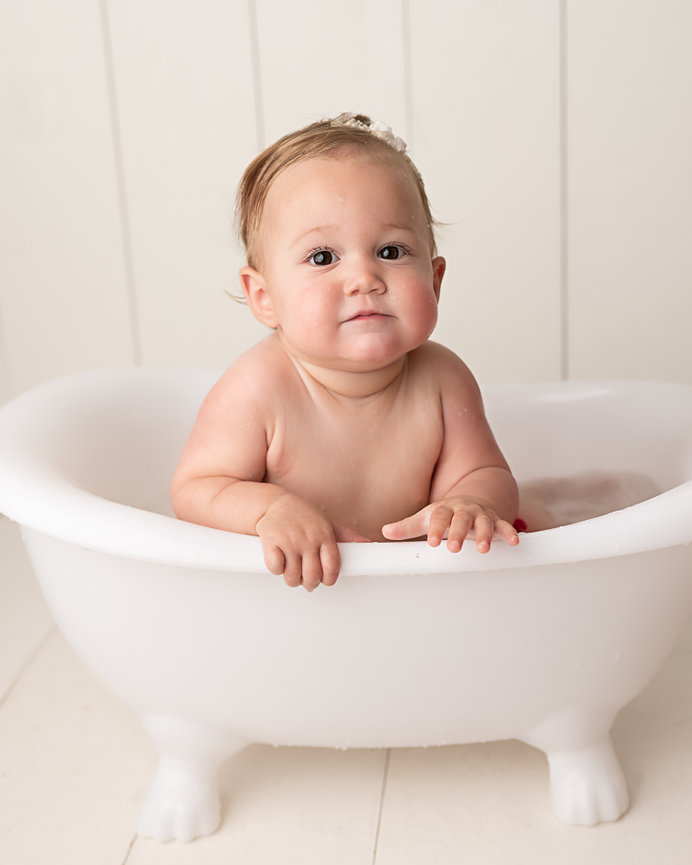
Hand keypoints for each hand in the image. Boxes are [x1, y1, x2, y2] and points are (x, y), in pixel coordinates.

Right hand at [256, 494, 340, 590]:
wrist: (274, 503)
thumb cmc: (303, 515)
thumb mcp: (327, 523)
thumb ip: (346, 536)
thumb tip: (367, 543)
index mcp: (324, 535)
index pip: (332, 566)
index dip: (329, 578)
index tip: (325, 579)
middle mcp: (308, 538)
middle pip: (312, 576)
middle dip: (310, 583)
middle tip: (306, 580)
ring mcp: (289, 540)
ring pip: (292, 576)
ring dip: (292, 579)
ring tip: (292, 571)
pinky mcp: (271, 541)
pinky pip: (275, 568)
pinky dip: (276, 569)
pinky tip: (279, 561)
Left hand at [382, 496, 519, 553]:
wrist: (471, 498)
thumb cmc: (446, 512)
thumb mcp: (426, 517)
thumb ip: (407, 527)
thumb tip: (385, 532)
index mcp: (445, 510)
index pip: (439, 518)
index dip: (435, 529)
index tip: (431, 541)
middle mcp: (464, 511)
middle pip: (461, 520)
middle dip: (458, 533)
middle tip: (454, 547)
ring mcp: (481, 515)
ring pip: (484, 524)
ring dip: (485, 535)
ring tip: (484, 548)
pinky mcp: (496, 522)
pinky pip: (505, 526)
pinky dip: (510, 533)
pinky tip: (514, 542)